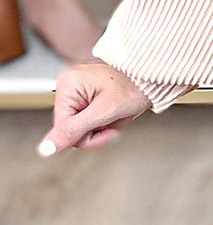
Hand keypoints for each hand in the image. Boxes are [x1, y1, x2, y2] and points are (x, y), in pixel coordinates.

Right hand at [36, 58, 151, 155]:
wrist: (156, 75)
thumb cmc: (135, 86)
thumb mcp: (103, 113)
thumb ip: (73, 131)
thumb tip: (44, 149)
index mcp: (68, 84)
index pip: (63, 129)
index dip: (86, 137)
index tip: (108, 132)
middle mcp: (70, 84)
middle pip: (73, 128)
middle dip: (97, 131)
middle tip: (115, 123)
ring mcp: (80, 88)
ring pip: (84, 126)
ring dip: (104, 126)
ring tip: (119, 114)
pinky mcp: (90, 93)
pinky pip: (91, 118)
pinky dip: (107, 120)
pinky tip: (117, 112)